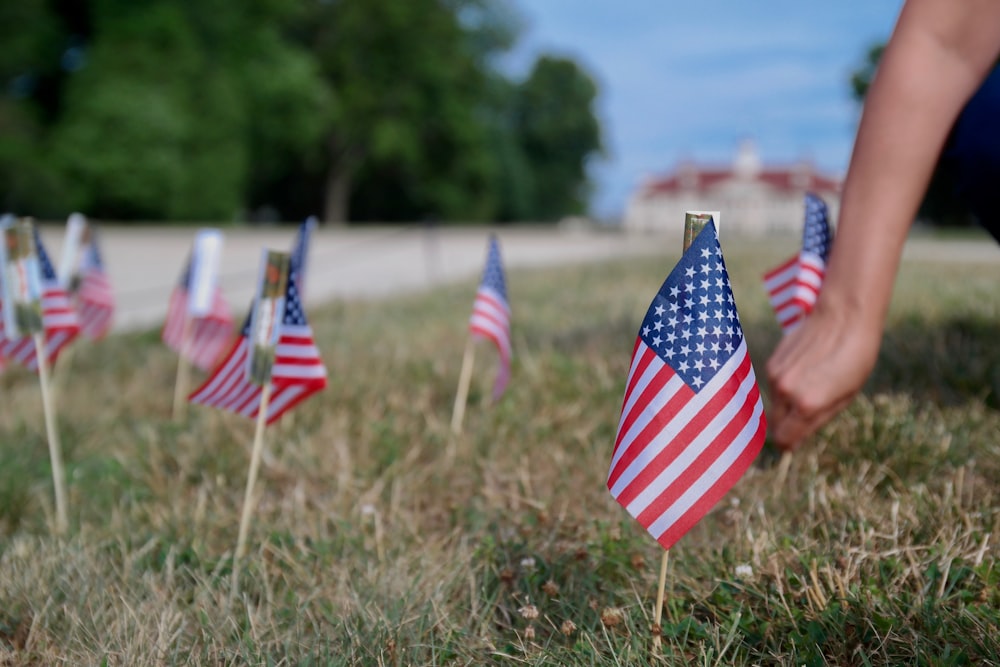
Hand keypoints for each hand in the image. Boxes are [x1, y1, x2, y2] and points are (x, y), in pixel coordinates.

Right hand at [765, 300, 881, 450]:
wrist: (844, 317)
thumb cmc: (855, 358)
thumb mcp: (845, 397)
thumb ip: (817, 420)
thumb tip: (796, 439)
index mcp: (807, 404)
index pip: (783, 439)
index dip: (789, 445)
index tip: (794, 444)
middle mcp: (785, 391)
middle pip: (775, 424)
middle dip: (786, 426)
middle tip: (803, 419)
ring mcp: (775, 375)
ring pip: (774, 404)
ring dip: (786, 404)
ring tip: (809, 388)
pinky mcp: (771, 362)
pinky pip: (773, 385)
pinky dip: (784, 386)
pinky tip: (803, 373)